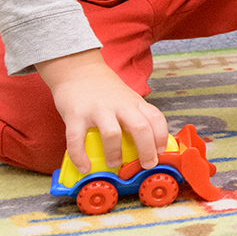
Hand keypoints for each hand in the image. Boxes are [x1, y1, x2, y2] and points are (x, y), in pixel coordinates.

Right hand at [37, 50, 168, 173]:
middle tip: (146, 164)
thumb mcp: (127, 98)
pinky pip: (76, 139)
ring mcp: (97, 110)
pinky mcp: (75, 114)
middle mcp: (119, 105)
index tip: (160, 152)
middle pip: (140, 127)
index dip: (161, 136)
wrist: (78, 69)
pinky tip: (84, 167)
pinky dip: (80, 157)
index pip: (156, 118)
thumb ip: (136, 115)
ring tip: (114, 163)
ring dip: (115, 153)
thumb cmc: (104, 89)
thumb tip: (148, 144)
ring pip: (111, 134)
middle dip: (146, 150)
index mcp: (134, 102)